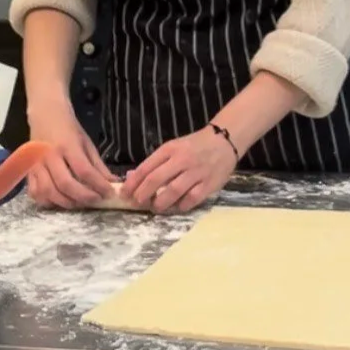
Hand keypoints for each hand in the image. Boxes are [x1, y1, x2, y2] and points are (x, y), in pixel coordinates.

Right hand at [25, 101, 118, 209]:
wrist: (45, 114)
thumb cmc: (68, 128)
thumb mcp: (86, 143)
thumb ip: (98, 165)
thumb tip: (112, 183)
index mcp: (67, 145)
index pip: (84, 170)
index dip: (98, 185)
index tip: (109, 193)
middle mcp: (49, 155)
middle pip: (65, 184)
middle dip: (83, 197)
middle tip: (96, 200)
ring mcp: (35, 164)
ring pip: (48, 191)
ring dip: (66, 202)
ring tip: (80, 203)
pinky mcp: (27, 171)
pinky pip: (35, 192)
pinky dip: (47, 201)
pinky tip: (60, 200)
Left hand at [123, 128, 237, 213]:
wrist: (225, 141)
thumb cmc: (195, 145)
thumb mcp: (173, 147)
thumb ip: (155, 163)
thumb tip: (133, 178)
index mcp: (170, 149)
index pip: (146, 167)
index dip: (133, 183)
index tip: (124, 194)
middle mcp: (182, 160)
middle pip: (156, 179)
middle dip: (143, 194)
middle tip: (137, 203)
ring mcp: (196, 172)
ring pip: (173, 191)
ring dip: (160, 202)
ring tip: (155, 208)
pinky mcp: (209, 184)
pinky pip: (192, 199)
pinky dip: (182, 205)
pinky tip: (177, 207)